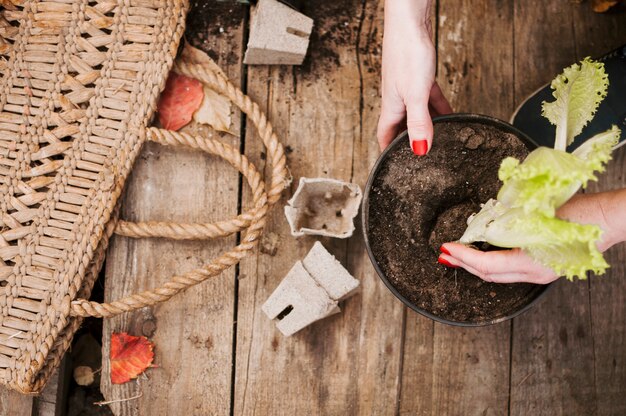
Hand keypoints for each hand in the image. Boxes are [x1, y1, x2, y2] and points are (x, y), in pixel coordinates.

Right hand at [377, 0, 451, 153]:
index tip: (390, 166)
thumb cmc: (407, 52)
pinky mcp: (420, 76)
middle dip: (407, 142)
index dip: (386, 152)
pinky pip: (429, 99)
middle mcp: (397, 99)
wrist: (410, 21)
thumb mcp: (416, 94)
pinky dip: (438, 108)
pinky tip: (450, 114)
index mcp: (391, 106)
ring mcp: (408, 87)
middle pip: (400, 127)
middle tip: (419, 157)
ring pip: (417, 114)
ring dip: (426, 126)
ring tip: (440, 140)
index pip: (384, 136)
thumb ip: (419, 123)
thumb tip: (421, 150)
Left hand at [438, 190, 625, 283]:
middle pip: (488, 274)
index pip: (486, 265)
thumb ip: (509, 221)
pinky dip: (492, 262)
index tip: (446, 247)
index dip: (463, 257)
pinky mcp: (544, 266)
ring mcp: (539, 273)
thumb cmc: (581, 214)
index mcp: (531, 263)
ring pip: (498, 274)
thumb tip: (483, 224)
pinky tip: (484, 251)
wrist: (610, 219)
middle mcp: (533, 274)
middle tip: (444, 254)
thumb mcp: (538, 214)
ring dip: (476, 264)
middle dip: (463, 264)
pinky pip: (510, 269)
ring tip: (458, 254)